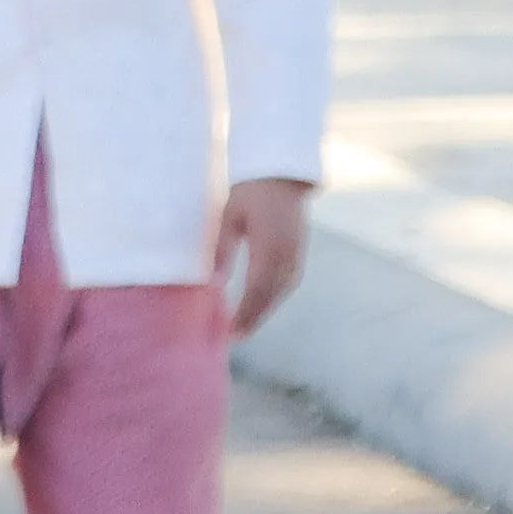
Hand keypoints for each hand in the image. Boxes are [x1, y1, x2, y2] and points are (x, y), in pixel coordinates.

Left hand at [215, 178, 311, 335]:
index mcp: (269, 246)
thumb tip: (213, 283)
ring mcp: (296, 256)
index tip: (231, 332)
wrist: (282, 175)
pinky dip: (272, 298)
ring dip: (263, 311)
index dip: (245, 313)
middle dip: (253, 319)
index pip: (256, 289)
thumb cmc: (250, 192)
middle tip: (234, 338)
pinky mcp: (298, 255)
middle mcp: (287, 256)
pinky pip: (286, 284)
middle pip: (270, 297)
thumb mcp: (229, 217)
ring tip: (243, 327)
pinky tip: (259, 306)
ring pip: (280, 293)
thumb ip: (222, 249)